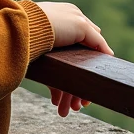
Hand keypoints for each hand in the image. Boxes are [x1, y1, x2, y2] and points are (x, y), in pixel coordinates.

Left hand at [35, 2, 114, 116]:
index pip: (90, 50)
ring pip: (65, 75)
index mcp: (75, 22)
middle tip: (79, 107)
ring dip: (68, 94)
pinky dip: (56, 89)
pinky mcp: (39, 56)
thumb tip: (110, 55)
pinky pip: (52, 76)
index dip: (92, 71)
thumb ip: (97, 40)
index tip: (91, 91)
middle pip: (77, 67)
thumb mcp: (81, 26)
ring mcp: (51, 47)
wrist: (23, 29)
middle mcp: (64, 35)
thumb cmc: (52, 24)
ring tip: (65, 111)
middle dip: (78, 89)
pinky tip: (56, 101)